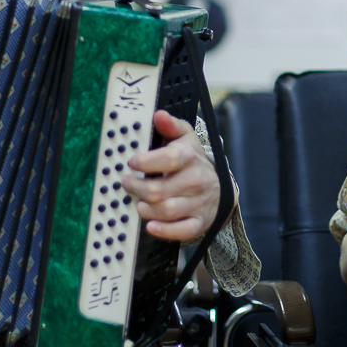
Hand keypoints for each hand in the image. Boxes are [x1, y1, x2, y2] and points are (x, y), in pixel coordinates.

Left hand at [121, 110, 223, 241]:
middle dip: (136, 188)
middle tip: (127, 183)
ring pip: (166, 210)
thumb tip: (159, 115)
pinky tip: (150, 225)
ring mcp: (198, 203)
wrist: (220, 187)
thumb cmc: (193, 162)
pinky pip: (182, 231)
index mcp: (190, 158)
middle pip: (159, 190)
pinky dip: (164, 231)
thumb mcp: (185, 138)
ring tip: (138, 202)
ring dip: (145, 208)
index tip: (132, 162)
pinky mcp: (199, 222)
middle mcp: (196, 181)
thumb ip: (171, 126)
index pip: (168, 159)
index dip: (146, 162)